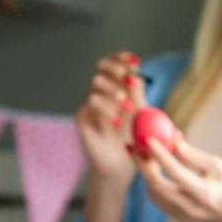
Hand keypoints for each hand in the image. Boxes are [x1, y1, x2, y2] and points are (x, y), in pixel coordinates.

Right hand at [75, 51, 146, 182]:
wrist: (120, 164)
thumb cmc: (133, 138)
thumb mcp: (140, 115)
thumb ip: (138, 95)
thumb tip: (137, 75)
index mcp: (114, 85)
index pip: (113, 62)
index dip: (122, 57)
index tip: (136, 61)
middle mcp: (99, 90)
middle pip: (101, 66)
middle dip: (116, 68)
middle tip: (129, 79)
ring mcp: (88, 103)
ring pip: (95, 83)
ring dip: (114, 91)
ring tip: (127, 107)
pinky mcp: (81, 117)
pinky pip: (90, 103)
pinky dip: (106, 110)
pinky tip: (117, 122)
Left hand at [136, 137, 221, 221]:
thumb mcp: (220, 166)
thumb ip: (193, 156)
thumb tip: (171, 140)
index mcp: (204, 194)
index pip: (175, 173)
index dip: (159, 155)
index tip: (148, 138)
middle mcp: (190, 208)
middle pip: (156, 186)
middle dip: (142, 164)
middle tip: (134, 145)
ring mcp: (183, 215)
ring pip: (153, 193)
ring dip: (146, 172)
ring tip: (145, 152)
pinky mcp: (178, 217)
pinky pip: (158, 198)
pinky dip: (153, 181)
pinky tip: (154, 166)